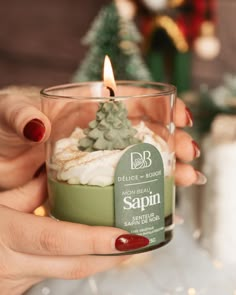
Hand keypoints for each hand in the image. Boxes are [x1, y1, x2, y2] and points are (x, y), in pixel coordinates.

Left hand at [0, 86, 205, 188]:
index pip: (129, 100)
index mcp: (85, 107)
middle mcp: (97, 130)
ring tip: (187, 177)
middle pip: (144, 131)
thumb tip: (38, 128)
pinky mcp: (93, 179)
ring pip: (140, 157)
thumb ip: (21, 116)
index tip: (180, 117)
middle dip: (171, 140)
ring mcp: (97, 156)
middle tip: (188, 155)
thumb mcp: (9, 116)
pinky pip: (125, 180)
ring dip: (167, 166)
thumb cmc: (2, 129)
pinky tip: (164, 192)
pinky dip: (146, 185)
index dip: (159, 106)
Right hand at [0, 173, 147, 293]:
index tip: (129, 235)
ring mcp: (14, 282)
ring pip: (68, 272)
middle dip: (111, 256)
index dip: (96, 239)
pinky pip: (54, 274)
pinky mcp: (17, 289)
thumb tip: (55, 176)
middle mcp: (11, 265)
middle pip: (74, 265)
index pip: (59, 239)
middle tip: (141, 240)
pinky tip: (91, 249)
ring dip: (98, 259)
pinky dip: (76, 262)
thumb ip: (27, 190)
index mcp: (4, 234)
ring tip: (123, 242)